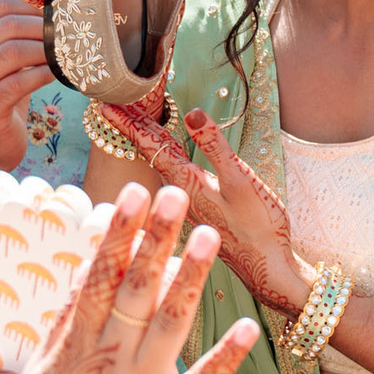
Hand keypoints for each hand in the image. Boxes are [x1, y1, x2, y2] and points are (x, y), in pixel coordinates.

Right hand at [0, 0, 53, 192]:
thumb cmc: (3, 95)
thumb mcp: (5, 61)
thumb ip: (17, 33)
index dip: (32, 6)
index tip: (58, 13)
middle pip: (7, 27)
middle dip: (43, 27)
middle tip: (70, 32)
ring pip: (13, 53)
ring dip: (46, 50)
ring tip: (67, 52)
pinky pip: (19, 83)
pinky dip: (43, 74)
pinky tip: (60, 73)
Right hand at [0, 181, 258, 373]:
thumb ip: (62, 328)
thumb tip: (80, 276)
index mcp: (75, 347)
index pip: (98, 276)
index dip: (119, 233)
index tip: (134, 194)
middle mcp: (110, 361)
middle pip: (136, 288)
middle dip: (157, 239)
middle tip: (176, 194)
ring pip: (171, 323)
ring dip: (192, 278)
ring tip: (210, 236)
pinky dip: (227, 354)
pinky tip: (251, 326)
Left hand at [101, 103, 306, 312]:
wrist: (268, 268)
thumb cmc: (260, 227)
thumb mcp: (241, 182)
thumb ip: (216, 148)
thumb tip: (192, 113)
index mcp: (187, 183)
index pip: (151, 145)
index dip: (129, 122)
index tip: (105, 105)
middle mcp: (182, 193)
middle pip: (153, 152)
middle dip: (134, 126)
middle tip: (112, 104)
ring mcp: (190, 201)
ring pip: (164, 164)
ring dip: (149, 140)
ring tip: (135, 121)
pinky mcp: (202, 207)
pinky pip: (176, 173)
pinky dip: (167, 156)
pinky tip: (168, 154)